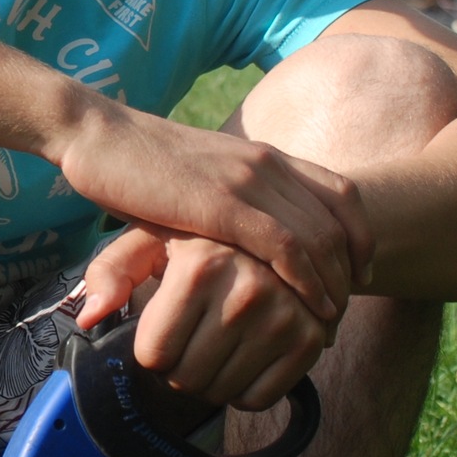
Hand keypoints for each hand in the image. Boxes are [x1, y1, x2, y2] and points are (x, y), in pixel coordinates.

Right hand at [51, 98, 371, 322]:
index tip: (357, 273)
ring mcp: (248, 182)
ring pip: (320, 238)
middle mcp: (267, 162)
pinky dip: (307, 282)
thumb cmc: (136, 163)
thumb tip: (241, 241)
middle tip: (344, 310)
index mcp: (264, 153)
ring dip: (333, 284)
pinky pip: (286, 248)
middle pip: (339, 222)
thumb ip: (227, 199)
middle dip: (349, 271)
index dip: (360, 236)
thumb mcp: (197, 178)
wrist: (96, 136)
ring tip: (331, 321)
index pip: (342, 192)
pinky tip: (310, 309)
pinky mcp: (223, 204)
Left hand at [78, 227, 327, 409]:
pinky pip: (259, 399)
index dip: (152, 348)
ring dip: (209, 381)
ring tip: (214, 347)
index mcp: (203, 265)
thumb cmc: (198, 237)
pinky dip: (243, 391)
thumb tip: (87, 318)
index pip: (154, 353)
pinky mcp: (313, 339)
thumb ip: (112, 271)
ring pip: (221, 393)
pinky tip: (242, 358)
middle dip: (178, 368)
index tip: (164, 327)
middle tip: (189, 341)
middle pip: (186, 378)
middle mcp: (249, 290)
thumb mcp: (150, 238)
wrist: (276, 233)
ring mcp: (286, 316)